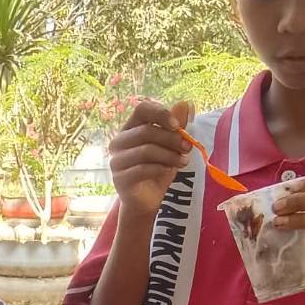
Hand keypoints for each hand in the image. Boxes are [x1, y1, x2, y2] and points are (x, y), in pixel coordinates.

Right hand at [109, 99, 192, 220]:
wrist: (146, 201)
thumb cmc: (158, 169)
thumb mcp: (172, 146)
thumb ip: (177, 126)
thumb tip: (186, 104)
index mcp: (131, 128)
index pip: (142, 109)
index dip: (160, 113)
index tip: (177, 125)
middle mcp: (119, 141)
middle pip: (146, 131)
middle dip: (171, 139)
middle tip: (188, 148)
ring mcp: (116, 160)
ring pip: (146, 150)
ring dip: (169, 155)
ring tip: (183, 162)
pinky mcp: (119, 178)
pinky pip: (142, 169)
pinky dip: (160, 169)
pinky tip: (169, 172)